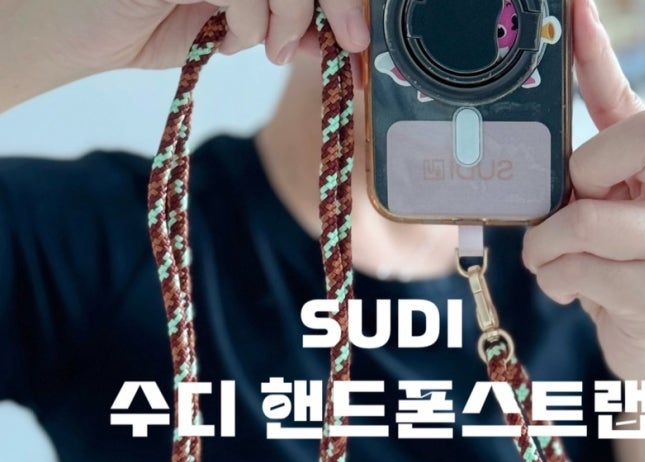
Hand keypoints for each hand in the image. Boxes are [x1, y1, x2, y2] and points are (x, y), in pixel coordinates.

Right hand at [4, 0, 368, 86]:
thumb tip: (331, 35)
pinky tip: (226, 37)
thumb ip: (277, 21)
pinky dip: (250, 22)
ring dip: (287, 16)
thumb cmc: (143, 18)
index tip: (355, 31)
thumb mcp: (228, 23)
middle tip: (345, 40)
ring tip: (268, 48)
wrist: (75, 30)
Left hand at [522, 0, 644, 390]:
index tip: (572, 8)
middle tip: (566, 223)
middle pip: (608, 153)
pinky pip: (578, 272)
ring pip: (583, 221)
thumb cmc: (623, 272)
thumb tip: (542, 118)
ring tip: (559, 266)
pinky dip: (556, 284)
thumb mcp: (607, 213)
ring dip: (549, 251)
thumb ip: (585, 169)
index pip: (636, 108)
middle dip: (566, 194)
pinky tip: (574, 293)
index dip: (597, 62)